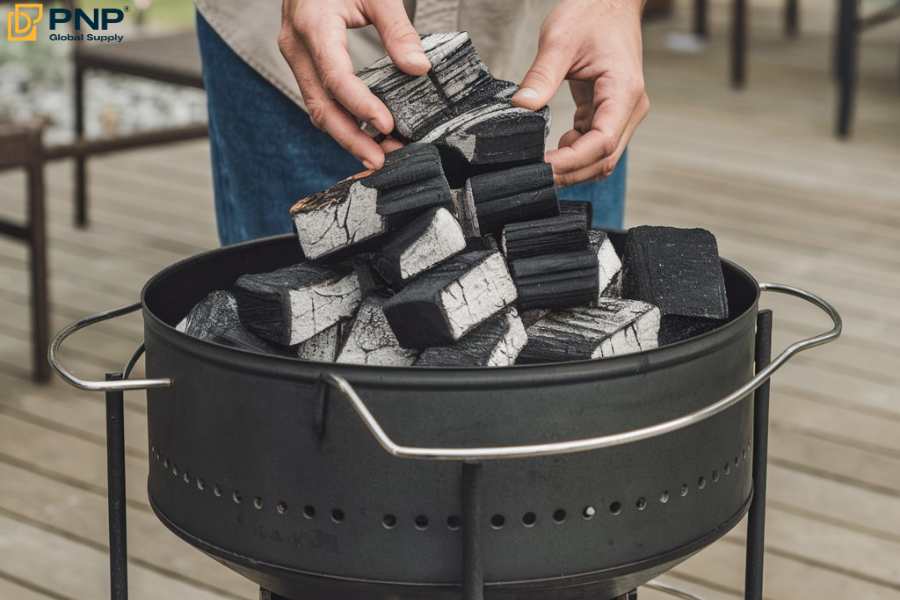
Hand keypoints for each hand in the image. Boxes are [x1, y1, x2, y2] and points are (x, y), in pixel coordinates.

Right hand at [278, 0, 428, 168]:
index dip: (361, 106)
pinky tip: (366, 133)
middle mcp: (297, 45)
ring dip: (347, 135)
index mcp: (313, 25)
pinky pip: (319, 97)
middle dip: (350, 138)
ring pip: (317, 107)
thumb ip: (398, 30)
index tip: (387, 125)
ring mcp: (296, 55)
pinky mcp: (303, 60)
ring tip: (378, 155)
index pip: (336, 78)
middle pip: (321, 105)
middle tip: (380, 162)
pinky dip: (342, 119)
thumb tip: (420, 69)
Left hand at [512, 0, 648, 185]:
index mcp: (623, 91)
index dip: (571, 162)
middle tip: (536, 175)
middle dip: (571, 172)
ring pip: (602, 156)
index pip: (602, 143)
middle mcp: (630, 107)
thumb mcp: (559, 40)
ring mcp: (623, 111)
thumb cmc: (592, 13)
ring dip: (574, 166)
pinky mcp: (611, 110)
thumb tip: (521, 106)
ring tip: (543, 163)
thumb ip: (542, 75)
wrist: (610, 0)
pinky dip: (576, 152)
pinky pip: (596, 143)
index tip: (543, 167)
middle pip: (604, 158)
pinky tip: (556, 147)